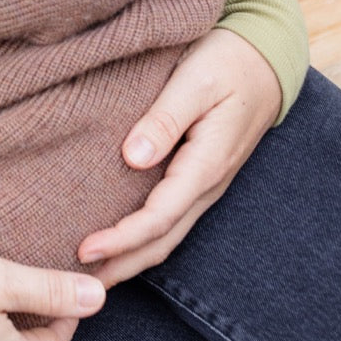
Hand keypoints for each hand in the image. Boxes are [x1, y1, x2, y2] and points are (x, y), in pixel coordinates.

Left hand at [77, 28, 282, 287]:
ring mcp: (205, 184)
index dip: (121, 238)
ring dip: (131, 258)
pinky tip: (118, 241)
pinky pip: (170, 219)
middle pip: (162, 240)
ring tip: (90, 274)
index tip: (84, 250)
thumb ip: (165, 119)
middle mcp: (208, 183)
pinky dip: (142, 239)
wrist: (264, 58)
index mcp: (206, 164)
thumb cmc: (227, 62)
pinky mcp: (198, 177)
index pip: (159, 216)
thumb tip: (133, 156)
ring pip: (167, 235)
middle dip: (122, 265)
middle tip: (76, 282)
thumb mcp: (195, 81)